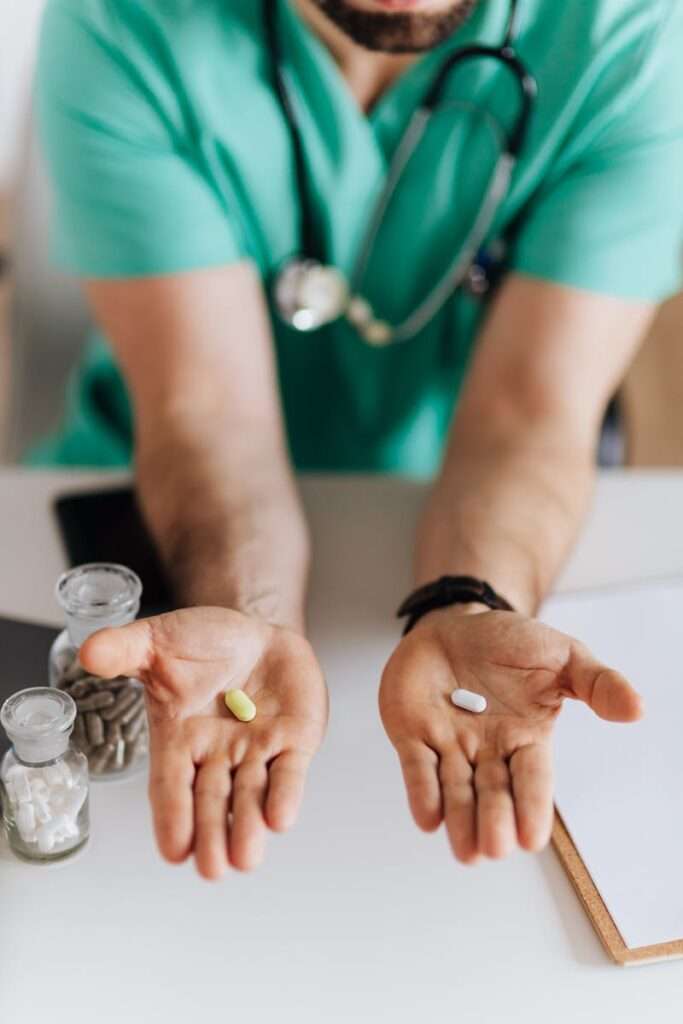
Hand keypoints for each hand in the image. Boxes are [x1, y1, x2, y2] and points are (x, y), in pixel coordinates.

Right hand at [80, 608, 327, 878]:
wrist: (255, 633)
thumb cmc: (203, 644)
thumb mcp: (159, 641)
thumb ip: (126, 649)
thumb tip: (89, 652)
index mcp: (179, 739)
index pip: (171, 784)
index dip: (172, 816)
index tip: (173, 851)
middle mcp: (217, 754)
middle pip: (211, 802)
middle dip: (211, 835)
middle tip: (211, 869)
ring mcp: (256, 751)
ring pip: (250, 796)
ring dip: (247, 827)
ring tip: (245, 858)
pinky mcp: (294, 741)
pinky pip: (289, 772)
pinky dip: (285, 794)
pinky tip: (281, 818)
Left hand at [379, 607, 642, 862]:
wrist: (457, 624)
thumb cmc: (510, 644)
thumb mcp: (562, 656)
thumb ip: (596, 683)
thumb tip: (637, 708)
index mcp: (526, 739)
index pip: (532, 779)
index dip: (532, 807)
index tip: (533, 838)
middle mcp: (488, 751)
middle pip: (493, 794)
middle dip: (494, 821)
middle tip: (496, 847)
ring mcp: (449, 745)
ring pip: (455, 791)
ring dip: (460, 820)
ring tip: (467, 851)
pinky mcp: (412, 736)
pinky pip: (417, 767)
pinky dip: (421, 792)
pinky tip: (427, 818)